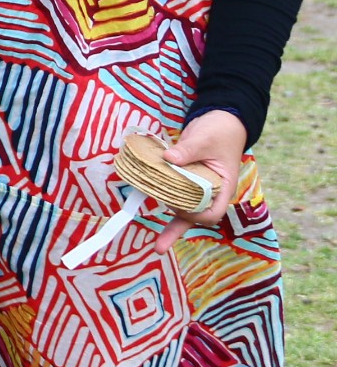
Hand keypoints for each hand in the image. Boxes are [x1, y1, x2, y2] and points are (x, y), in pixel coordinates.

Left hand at [152, 110, 246, 252]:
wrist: (220, 119)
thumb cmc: (220, 131)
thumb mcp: (205, 139)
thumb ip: (188, 150)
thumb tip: (169, 159)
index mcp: (224, 187)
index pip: (213, 213)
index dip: (195, 215)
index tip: (177, 207)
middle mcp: (211, 192)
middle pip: (195, 217)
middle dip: (178, 229)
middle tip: (159, 244)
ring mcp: (197, 187)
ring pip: (182, 209)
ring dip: (169, 224)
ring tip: (157, 247)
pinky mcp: (183, 179)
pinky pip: (171, 192)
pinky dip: (159, 195)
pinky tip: (144, 200)